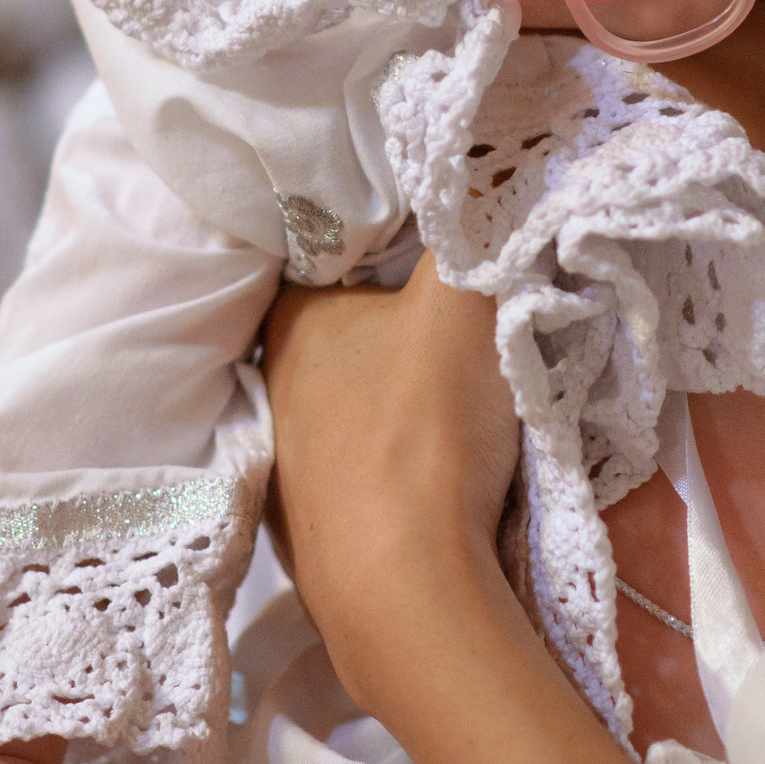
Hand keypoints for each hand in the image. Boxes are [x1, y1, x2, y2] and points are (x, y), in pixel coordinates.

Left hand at [262, 258, 647, 763]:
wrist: (406, 592)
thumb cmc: (423, 425)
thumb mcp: (462, 300)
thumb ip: (476, 227)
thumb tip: (493, 171)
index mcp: (290, 323)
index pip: (324, 253)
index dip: (378, 238)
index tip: (432, 237)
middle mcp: (271, 392)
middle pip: (343, 332)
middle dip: (394, 322)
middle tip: (459, 312)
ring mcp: (288, 473)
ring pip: (351, 407)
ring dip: (397, 400)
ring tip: (462, 397)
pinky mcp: (315, 541)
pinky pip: (363, 477)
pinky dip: (398, 468)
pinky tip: (442, 474)